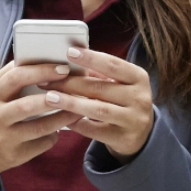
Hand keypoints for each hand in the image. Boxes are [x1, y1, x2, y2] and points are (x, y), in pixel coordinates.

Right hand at [0, 59, 77, 190]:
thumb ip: (7, 76)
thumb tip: (32, 58)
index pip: (16, 78)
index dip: (41, 72)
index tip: (63, 69)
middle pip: (27, 105)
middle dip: (55, 97)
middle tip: (75, 90)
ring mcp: (5, 138)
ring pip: (39, 127)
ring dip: (62, 118)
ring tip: (77, 110)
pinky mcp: (15, 155)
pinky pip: (41, 144)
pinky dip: (54, 136)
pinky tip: (61, 129)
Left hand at [50, 46, 155, 160]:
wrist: (142, 135)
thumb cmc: (124, 102)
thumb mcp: (120, 84)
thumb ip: (100, 74)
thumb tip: (69, 62)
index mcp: (139, 78)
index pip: (113, 65)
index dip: (91, 58)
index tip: (69, 52)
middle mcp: (139, 98)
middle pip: (100, 88)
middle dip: (71, 83)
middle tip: (47, 79)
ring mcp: (133, 120)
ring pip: (97, 109)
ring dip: (71, 103)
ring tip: (50, 97)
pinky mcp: (123, 138)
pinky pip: (95, 131)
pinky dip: (76, 123)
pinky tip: (61, 118)